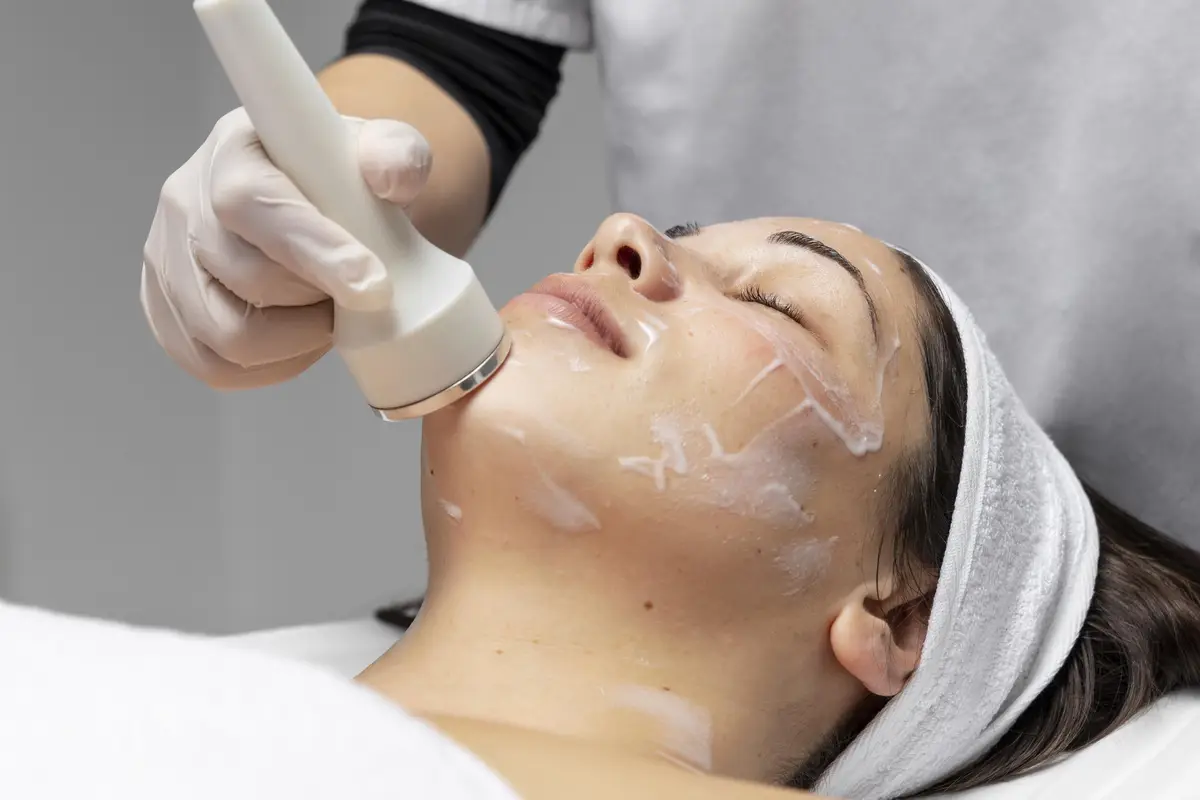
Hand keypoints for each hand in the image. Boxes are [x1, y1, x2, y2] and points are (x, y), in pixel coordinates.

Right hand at [140, 107, 431, 388]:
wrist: (303, 198)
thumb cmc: (338, 177)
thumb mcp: (378, 150)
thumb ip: (395, 155)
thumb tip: (392, 177)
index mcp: (233, 152)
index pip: (254, 204)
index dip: (315, 251)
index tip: (373, 285)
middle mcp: (184, 203)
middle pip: (250, 280)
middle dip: (320, 297)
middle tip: (356, 290)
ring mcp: (167, 262)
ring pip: (230, 336)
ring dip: (298, 338)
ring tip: (328, 311)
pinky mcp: (167, 312)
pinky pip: (216, 367)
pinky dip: (273, 365)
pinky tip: (302, 336)